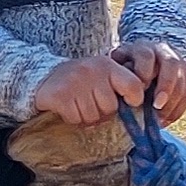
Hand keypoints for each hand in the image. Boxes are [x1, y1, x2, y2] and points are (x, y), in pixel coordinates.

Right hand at [28, 52, 144, 130]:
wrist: (45, 77)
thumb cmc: (82, 80)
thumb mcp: (103, 75)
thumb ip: (121, 85)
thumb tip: (140, 106)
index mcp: (108, 65)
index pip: (134, 86)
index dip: (135, 99)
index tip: (129, 103)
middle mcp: (93, 71)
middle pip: (111, 107)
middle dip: (103, 111)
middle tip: (93, 103)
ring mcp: (75, 82)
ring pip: (94, 116)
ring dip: (88, 117)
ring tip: (80, 106)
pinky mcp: (60, 96)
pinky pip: (77, 119)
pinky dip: (74, 119)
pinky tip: (69, 108)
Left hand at [124, 42, 185, 124]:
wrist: (138, 70)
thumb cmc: (124, 76)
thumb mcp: (118, 74)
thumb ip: (121, 79)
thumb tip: (124, 95)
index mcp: (142, 49)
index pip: (145, 55)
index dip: (143, 73)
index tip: (138, 92)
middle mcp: (162, 51)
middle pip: (171, 63)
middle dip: (166, 86)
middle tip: (157, 106)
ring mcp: (177, 61)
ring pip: (183, 77)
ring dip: (174, 100)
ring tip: (161, 118)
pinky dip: (180, 106)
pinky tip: (169, 118)